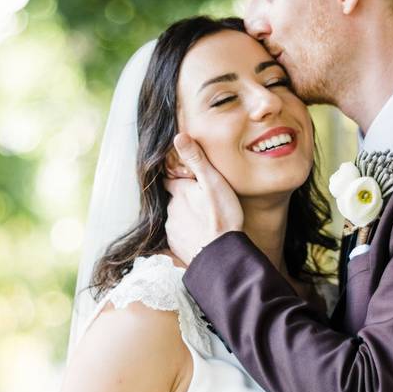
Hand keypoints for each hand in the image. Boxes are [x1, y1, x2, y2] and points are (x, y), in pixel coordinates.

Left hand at [164, 133, 242, 264]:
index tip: (188, 180)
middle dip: (184, 200)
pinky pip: (179, 236)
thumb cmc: (221, 216)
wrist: (221, 255)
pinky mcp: (176, 246)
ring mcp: (172, 229)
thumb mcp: (213, 182)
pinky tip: (202, 236)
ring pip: (177, 218)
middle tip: (203, 203)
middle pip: (175, 200)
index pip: (171, 180)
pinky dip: (188, 234)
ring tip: (205, 221)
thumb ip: (196, 159)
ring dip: (187, 218)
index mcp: (179, 192)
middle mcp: (171, 210)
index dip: (180, 179)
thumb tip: (178, 136)